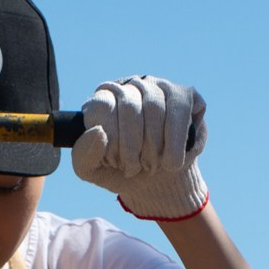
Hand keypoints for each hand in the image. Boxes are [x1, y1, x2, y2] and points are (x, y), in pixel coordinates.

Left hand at [72, 76, 208, 220]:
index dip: (111, 140)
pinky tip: (173, 160)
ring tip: (153, 166)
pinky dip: (175, 142)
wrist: (156, 183)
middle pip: (130, 106)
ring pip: (155, 107)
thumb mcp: (93, 170)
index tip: (115, 162)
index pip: (103, 105)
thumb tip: (98, 132)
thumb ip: (83, 155)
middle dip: (132, 148)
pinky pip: (179, 109)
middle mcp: (130, 85)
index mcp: (103, 98)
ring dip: (154, 147)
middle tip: (135, 168)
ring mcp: (158, 86)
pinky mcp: (184, 94)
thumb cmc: (121, 170)